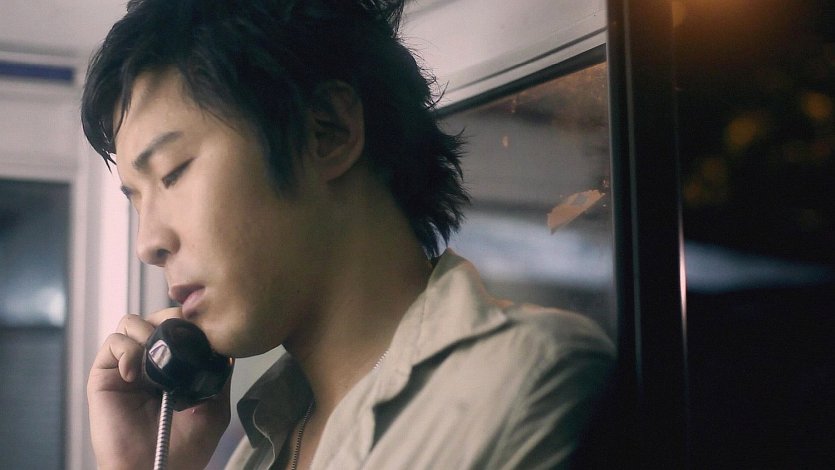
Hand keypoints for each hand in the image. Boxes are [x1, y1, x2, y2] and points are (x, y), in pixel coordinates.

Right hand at [87, 308, 230, 469]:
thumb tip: (221, 342)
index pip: (179, 327)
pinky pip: (113, 342)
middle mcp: (151, 363)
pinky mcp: (104, 376)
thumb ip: (218, 373)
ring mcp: (127, 368)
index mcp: (176, 367)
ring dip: (147, 332)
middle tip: (180, 338)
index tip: (201, 329)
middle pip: (156, 317)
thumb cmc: (185, 449)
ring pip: (132, 322)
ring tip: (156, 360)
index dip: (189, 320)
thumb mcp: (215, 407)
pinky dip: (126, 349)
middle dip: (169, 320)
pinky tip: (136, 374)